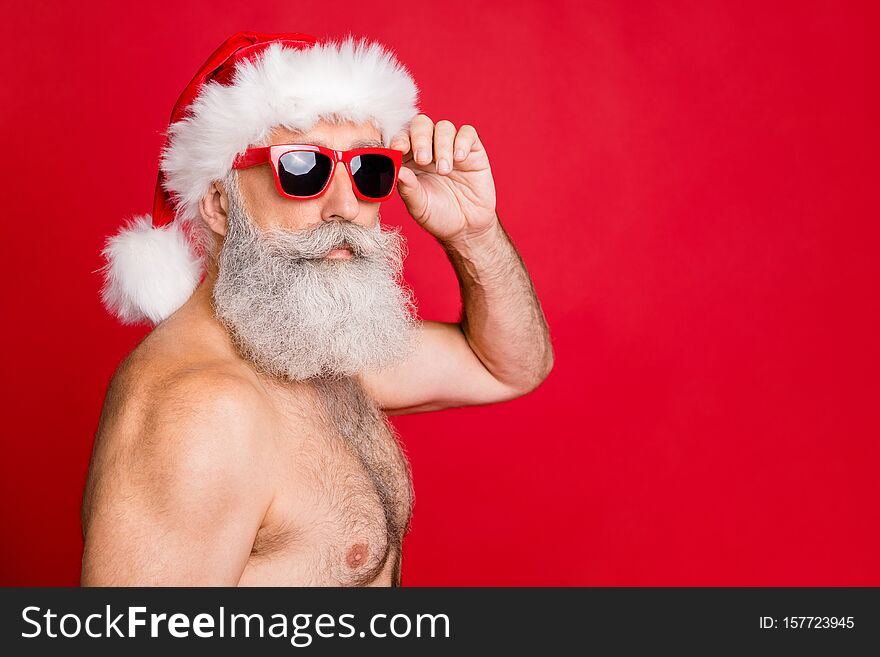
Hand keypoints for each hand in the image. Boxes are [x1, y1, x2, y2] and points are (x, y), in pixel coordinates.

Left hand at [391, 114, 497, 244]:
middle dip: (420, 138)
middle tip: (422, 159)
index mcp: (409, 159)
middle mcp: (429, 149)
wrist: (467, 228)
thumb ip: (408, 188)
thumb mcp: (419, 206)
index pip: (401, 137)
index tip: (398, 149)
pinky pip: (467, 133)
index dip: (398, 138)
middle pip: (421, 124)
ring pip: (444, 127)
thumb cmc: (439, 216)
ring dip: (442, 145)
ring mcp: (451, 148)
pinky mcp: (472, 151)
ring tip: (444, 170)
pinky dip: (462, 141)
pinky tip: (459, 159)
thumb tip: (396, 171)